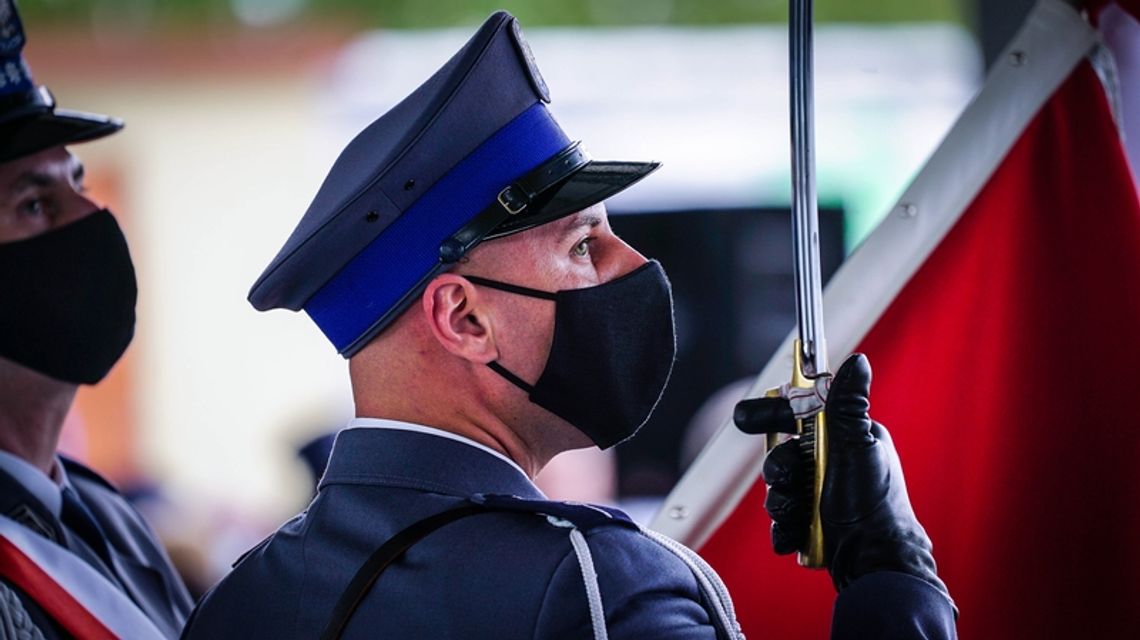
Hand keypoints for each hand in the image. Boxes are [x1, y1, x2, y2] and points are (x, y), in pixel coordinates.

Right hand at [734, 354, 951, 602]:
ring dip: (782, 501)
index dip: (772, 415)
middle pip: (781, 455)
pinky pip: (781, 519)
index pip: (799, 415)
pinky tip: (796, 533)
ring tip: (799, 512)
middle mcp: (831, 465)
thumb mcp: (858, 447)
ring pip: (778, 488)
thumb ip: (848, 405)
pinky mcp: (810, 524)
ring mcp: (819, 495)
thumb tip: (857, 360)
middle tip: (788, 478)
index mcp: (844, 440)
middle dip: (778, 470)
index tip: (746, 418)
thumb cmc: (874, 504)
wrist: (873, 562)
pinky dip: (785, 527)